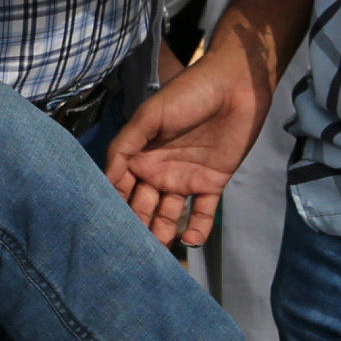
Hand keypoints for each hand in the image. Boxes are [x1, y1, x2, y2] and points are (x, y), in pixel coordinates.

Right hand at [105, 47, 276, 246]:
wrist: (236, 85)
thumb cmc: (188, 94)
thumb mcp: (149, 116)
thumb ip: (125, 146)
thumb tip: (105, 181)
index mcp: (139, 155)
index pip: (120, 188)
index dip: (113, 207)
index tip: (105, 230)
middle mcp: (157, 171)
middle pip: (142, 207)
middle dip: (135, 227)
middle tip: (128, 252)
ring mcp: (185, 179)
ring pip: (168, 215)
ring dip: (161, 234)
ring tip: (155, 254)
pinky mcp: (212, 183)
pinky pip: (202, 213)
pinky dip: (196, 230)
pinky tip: (188, 241)